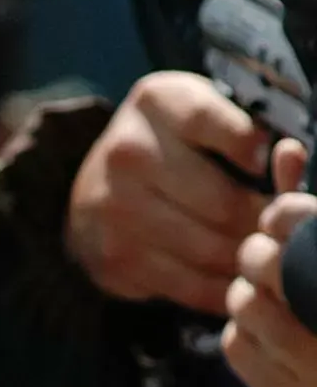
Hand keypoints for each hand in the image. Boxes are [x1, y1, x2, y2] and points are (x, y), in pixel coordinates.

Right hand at [65, 70, 271, 313]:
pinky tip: (232, 275)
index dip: (255, 152)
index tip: (264, 165)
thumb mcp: (206, 113)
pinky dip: (219, 286)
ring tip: (259, 249)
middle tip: (278, 224)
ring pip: (210, 250)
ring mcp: (112, 210)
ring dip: (244, 256)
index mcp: (158, 101)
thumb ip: (249, 127)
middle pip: (224, 203)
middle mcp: (127, 152)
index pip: (223, 126)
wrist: (95, 185)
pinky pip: (187, 285)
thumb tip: (292, 157)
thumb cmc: (173, 145)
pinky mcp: (111, 258)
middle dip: (262, 220)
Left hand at [224, 137, 316, 386]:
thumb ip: (306, 209)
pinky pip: (235, 346)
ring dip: (250, 298)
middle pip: (265, 261)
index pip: (303, 224)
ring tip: (279, 303)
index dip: (286, 214)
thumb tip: (285, 150)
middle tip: (270, 259)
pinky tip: (274, 339)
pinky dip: (245, 336)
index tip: (279, 215)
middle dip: (261, 256)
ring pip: (243, 303)